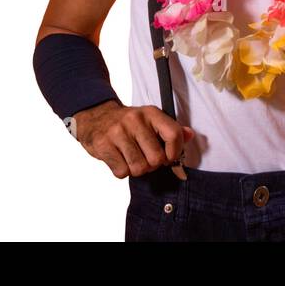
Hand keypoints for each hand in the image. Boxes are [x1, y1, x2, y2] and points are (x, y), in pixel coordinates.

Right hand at [72, 100, 194, 179]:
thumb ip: (170, 129)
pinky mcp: (103, 144)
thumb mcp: (149, 120)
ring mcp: (117, 132)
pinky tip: (119, 159)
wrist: (95, 116)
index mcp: (150, 113)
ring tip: (131, 159)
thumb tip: (190, 135)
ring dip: (136, 169)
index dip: (174, 153)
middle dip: (152, 165)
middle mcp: (134, 120)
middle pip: (156, 159)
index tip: (168, 157)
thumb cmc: (126, 123)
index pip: (173, 135)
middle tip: (145, 158)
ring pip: (139, 168)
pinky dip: (122, 171)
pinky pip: (122, 172)